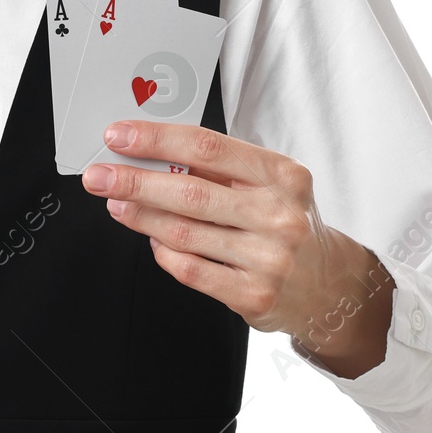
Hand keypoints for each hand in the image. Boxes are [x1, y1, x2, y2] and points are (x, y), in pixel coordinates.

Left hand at [81, 119, 394, 377]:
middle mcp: (278, 215)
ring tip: (118, 204)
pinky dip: (164, 253)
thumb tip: (154, 152)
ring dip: (141, 217)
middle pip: (189, 192)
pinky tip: (153, 239)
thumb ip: (222, 168)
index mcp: (281, 175)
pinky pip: (192, 271)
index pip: (207, 147)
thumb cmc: (290, 223)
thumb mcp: (273, 183)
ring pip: (184, 233)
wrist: (331, 285)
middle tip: (100, 175)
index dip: (156, 139)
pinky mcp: (254, 295)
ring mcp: (268, 258)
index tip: (120, 137)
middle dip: (134, 181)